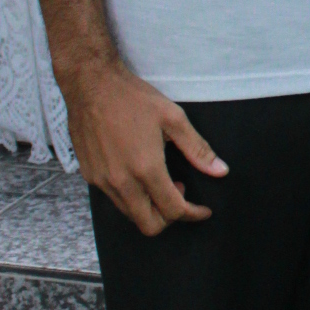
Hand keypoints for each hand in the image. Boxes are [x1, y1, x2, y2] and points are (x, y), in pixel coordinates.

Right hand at [63, 57, 227, 235]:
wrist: (90, 84)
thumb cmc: (133, 98)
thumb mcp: (173, 118)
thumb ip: (197, 149)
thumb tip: (220, 170)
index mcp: (146, 168)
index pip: (173, 210)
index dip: (193, 214)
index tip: (202, 210)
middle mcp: (121, 181)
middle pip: (149, 225)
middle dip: (170, 218)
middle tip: (180, 194)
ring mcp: (102, 180)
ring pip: (130, 214)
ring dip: (150, 207)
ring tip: (161, 180)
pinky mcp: (89, 175)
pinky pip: (114, 199)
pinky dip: (131, 197)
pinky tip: (138, 173)